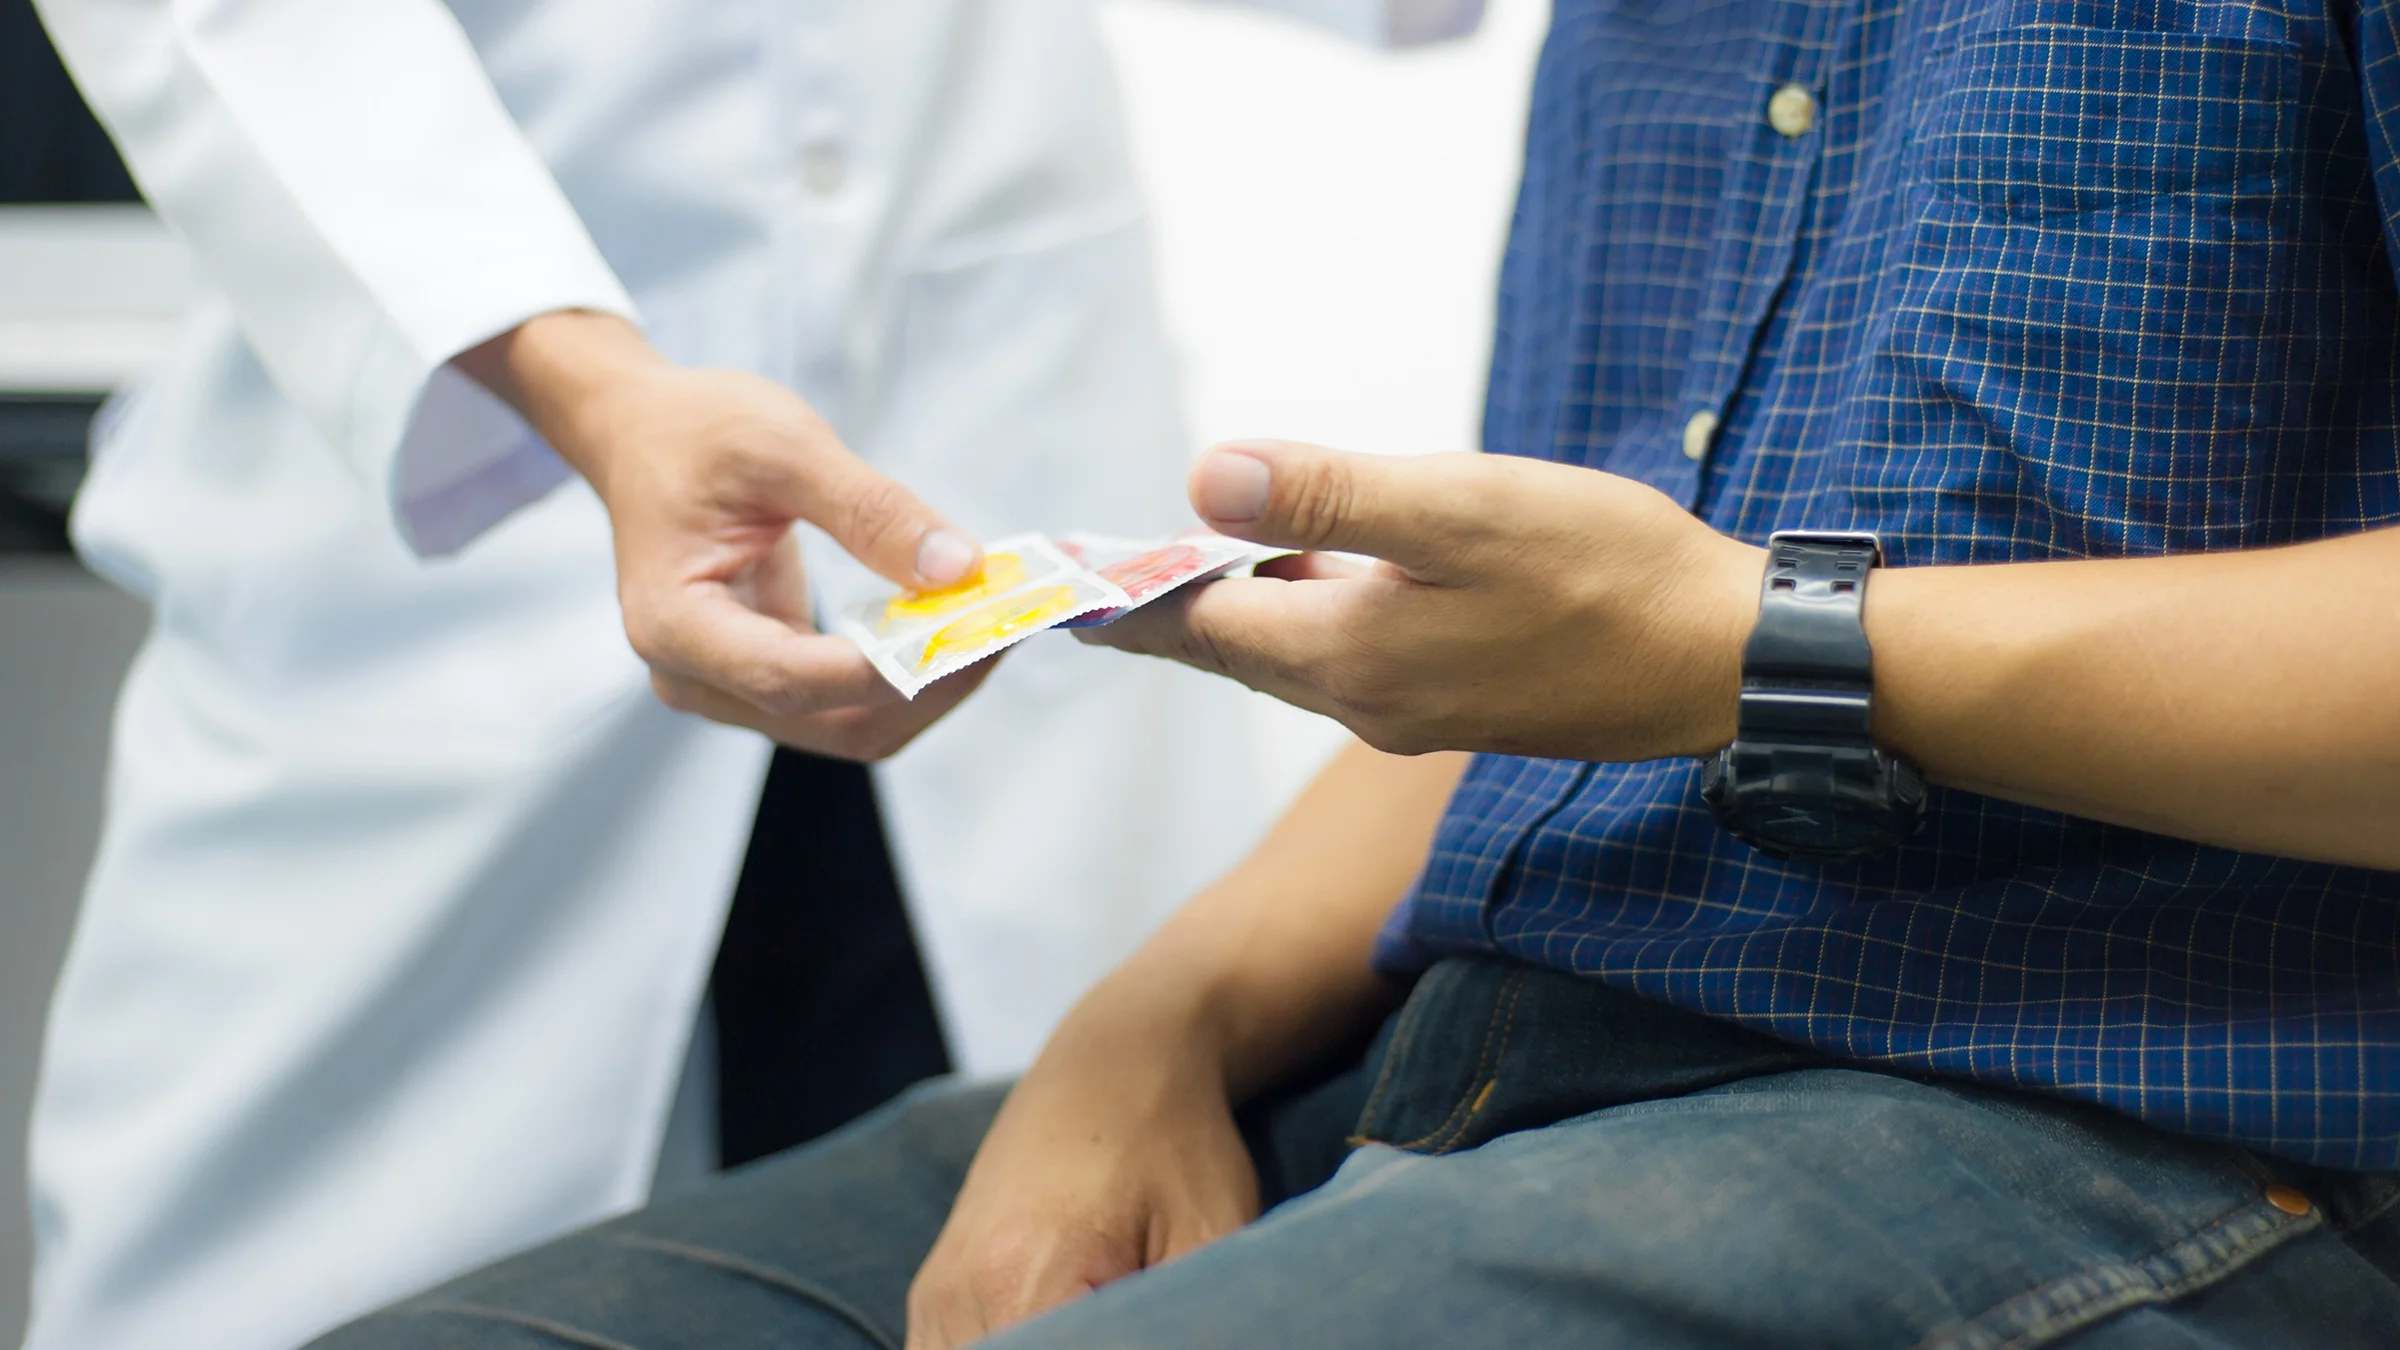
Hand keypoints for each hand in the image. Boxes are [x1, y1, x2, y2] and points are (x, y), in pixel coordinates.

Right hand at [460, 312, 989, 759]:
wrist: (643, 434)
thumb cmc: (695, 432)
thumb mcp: (784, 446)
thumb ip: (871, 510)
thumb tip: (959, 569)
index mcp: (675, 622)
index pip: (790, 678)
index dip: (887, 671)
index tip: (971, 630)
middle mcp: (693, 675)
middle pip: (832, 721)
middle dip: (928, 685)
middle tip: (1010, 626)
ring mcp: (728, 686)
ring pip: (850, 725)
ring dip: (929, 687)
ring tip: (996, 624)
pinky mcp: (764, 676)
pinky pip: (848, 700)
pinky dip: (908, 673)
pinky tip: (955, 626)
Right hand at [905, 989, 1257, 1348]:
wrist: (1116, 1053)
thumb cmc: (1177, 1141)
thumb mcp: (1212, 1235)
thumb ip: (1192, 1324)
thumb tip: (1196, 1346)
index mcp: (1026, 1281)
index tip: (1148, 1336)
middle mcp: (961, 1293)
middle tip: (1130, 1331)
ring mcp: (938, 1293)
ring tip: (1101, 1331)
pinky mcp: (935, 1290)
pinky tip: (1062, 1335)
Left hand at [1081, 440, 1765, 760]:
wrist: (1728, 659)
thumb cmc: (1606, 571)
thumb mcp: (1460, 509)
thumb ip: (1328, 494)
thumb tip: (1202, 477)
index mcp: (1347, 656)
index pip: (1202, 624)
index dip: (1135, 593)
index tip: (1067, 588)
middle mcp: (1368, 701)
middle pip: (1239, 653)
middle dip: (1170, 617)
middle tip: (1100, 596)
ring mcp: (1418, 710)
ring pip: (1297, 658)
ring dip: (1244, 614)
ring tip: (1191, 574)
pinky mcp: (1465, 703)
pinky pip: (1354, 664)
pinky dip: (1313, 620)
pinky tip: (1323, 579)